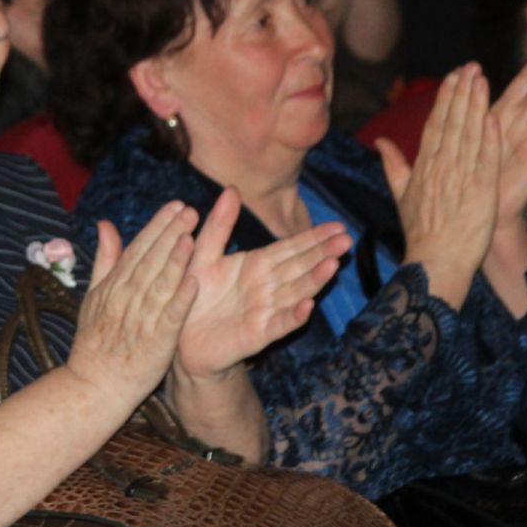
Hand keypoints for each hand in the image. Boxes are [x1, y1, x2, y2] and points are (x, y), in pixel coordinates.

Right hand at [66, 202, 200, 401]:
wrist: (94, 386)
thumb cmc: (95, 342)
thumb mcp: (94, 296)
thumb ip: (104, 260)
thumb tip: (105, 224)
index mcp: (113, 286)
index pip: (137, 250)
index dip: (157, 227)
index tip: (175, 206)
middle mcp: (126, 299)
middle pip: (150, 261)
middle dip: (170, 235)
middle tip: (189, 210)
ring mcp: (140, 321)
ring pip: (160, 285)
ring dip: (175, 261)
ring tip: (191, 237)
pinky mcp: (155, 344)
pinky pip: (169, 319)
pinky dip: (180, 300)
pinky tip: (194, 282)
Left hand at [172, 188, 350, 381]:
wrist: (180, 337)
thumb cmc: (194, 293)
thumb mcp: (204, 254)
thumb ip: (220, 225)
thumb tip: (232, 189)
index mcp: (257, 265)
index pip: (291, 248)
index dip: (314, 237)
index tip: (338, 226)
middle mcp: (267, 286)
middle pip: (300, 267)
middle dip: (323, 253)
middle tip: (346, 240)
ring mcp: (265, 310)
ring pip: (295, 292)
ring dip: (314, 280)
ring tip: (333, 264)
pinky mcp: (257, 334)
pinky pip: (279, 324)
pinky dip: (293, 316)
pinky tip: (308, 306)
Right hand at [376, 64, 499, 307]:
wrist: (437, 262)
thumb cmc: (421, 231)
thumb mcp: (401, 195)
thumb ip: (392, 164)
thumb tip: (379, 140)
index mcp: (423, 166)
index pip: (435, 124)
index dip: (446, 98)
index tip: (454, 76)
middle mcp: (441, 167)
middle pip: (452, 122)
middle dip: (462, 92)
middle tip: (472, 67)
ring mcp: (461, 178)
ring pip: (469, 134)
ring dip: (476, 106)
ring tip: (483, 80)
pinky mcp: (481, 191)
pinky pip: (485, 159)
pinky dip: (489, 138)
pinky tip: (495, 116)